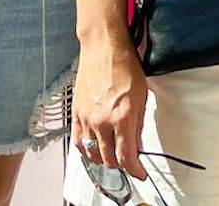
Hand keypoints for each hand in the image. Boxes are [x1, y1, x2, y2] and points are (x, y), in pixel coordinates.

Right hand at [73, 37, 147, 178]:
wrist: (103, 46)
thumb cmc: (124, 64)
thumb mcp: (142, 96)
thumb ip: (138, 125)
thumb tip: (137, 146)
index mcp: (122, 117)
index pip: (126, 157)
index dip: (135, 170)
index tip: (140, 172)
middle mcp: (103, 121)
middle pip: (109, 160)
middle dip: (121, 165)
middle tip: (128, 162)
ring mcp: (87, 118)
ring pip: (93, 153)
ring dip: (104, 159)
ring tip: (113, 155)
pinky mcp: (77, 112)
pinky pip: (79, 141)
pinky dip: (87, 150)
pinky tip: (94, 148)